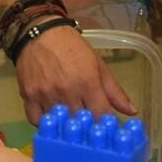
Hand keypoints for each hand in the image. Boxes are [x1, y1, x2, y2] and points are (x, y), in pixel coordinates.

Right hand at [14, 23, 135, 122]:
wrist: (39, 34)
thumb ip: (114, 90)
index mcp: (88, 83)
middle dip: (86, 127)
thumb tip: (132, 112)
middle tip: (88, 126)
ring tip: (70, 123)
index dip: (105, 124)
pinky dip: (44, 123)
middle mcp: (67, 91)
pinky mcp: (29, 96)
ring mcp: (46, 95)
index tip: (105, 126)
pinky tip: (51, 119)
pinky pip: (36, 120)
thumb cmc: (72, 48)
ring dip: (65, 127)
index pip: (101, 115)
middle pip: (80, 124)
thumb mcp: (98, 65)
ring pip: (58, 124)